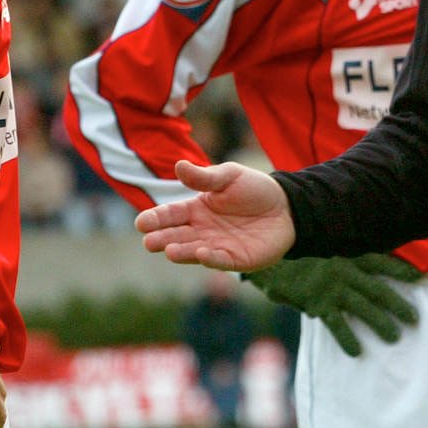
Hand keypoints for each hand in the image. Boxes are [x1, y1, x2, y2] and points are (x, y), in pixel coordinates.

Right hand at [135, 161, 295, 269]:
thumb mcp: (229, 176)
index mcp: (196, 209)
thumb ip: (204, 177)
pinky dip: (211, 258)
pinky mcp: (236, 259)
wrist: (287, 206)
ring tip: (169, 250)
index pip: (171, 215)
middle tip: (148, 241)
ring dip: (181, 252)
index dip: (155, 219)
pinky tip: (202, 253)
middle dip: (162, 239)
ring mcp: (217, 246)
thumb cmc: (254, 189)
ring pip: (193, 251)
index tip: (141, 222)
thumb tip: (179, 166)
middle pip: (177, 236)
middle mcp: (202, 231)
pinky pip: (221, 261)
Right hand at [245, 254, 421, 356]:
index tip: (418, 278)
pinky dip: (347, 338)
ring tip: (395, 337)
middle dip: (397, 304)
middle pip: (377, 289)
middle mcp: (343, 269)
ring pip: (363, 307)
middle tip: (414, 319)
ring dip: (381, 323)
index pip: (380, 260)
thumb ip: (342, 258)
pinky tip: (357, 352)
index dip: (399, 269)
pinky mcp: (317, 302)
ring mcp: (331, 287)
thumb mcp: (324, 247)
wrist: (269, 256)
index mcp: (347, 252)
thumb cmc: (300, 252)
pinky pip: (336, 323)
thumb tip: (363, 270)